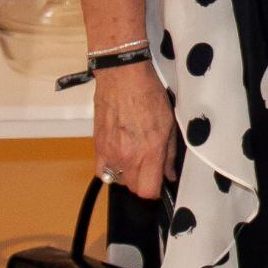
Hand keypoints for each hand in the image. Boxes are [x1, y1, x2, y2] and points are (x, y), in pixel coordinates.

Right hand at [93, 62, 177, 200]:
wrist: (122, 77)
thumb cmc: (147, 94)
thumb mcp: (168, 123)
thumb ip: (169, 153)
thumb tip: (169, 173)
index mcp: (149, 152)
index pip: (148, 191)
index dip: (156, 190)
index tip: (160, 183)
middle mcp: (127, 157)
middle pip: (133, 188)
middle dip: (143, 182)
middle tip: (150, 166)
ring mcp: (110, 153)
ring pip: (118, 180)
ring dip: (127, 175)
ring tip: (135, 158)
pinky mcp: (97, 146)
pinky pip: (102, 171)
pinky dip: (110, 170)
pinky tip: (119, 157)